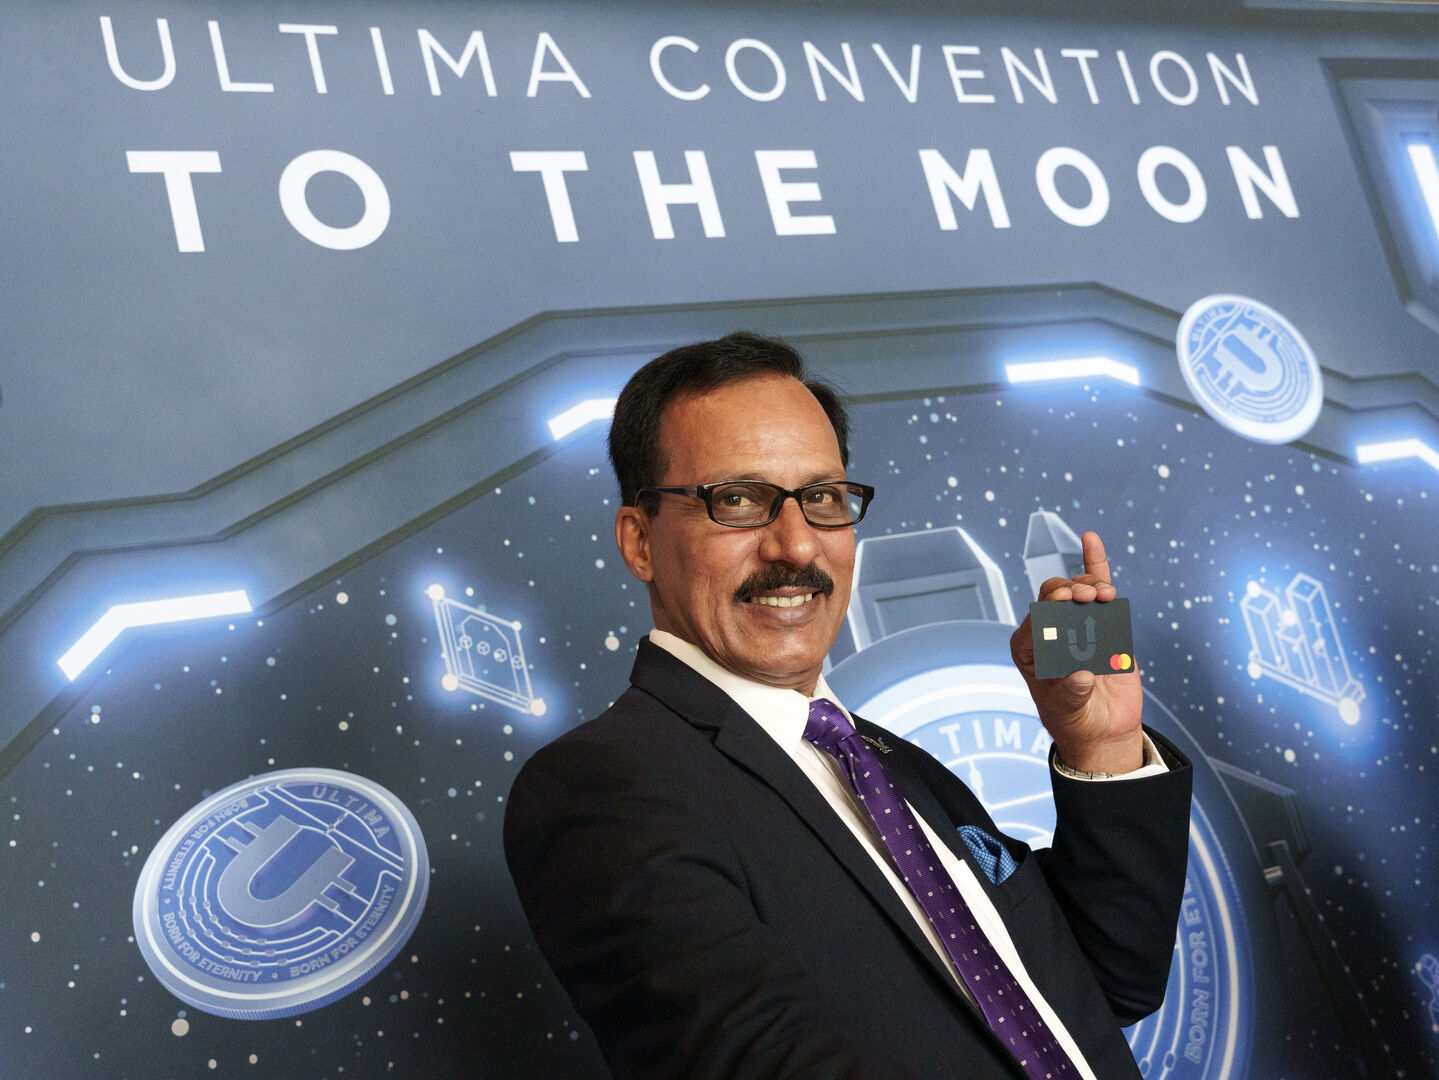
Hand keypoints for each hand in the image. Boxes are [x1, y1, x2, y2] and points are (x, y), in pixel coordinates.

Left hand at [1009, 530, 1143, 773]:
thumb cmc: (1075, 719)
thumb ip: (1072, 692)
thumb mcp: (1069, 710)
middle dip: (1068, 591)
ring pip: (1077, 590)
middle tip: (1088, 598)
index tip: (1067, 602)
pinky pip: (1097, 587)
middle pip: (1052, 596)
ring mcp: (1075, 622)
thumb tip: (1081, 676)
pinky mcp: (1101, 621)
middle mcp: (1049, 629)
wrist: (1103, 728)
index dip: (1049, 607)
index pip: (1034, 618)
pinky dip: (1094, 563)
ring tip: (1104, 595)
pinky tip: (1089, 538)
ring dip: (1090, 585)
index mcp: (1029, 647)